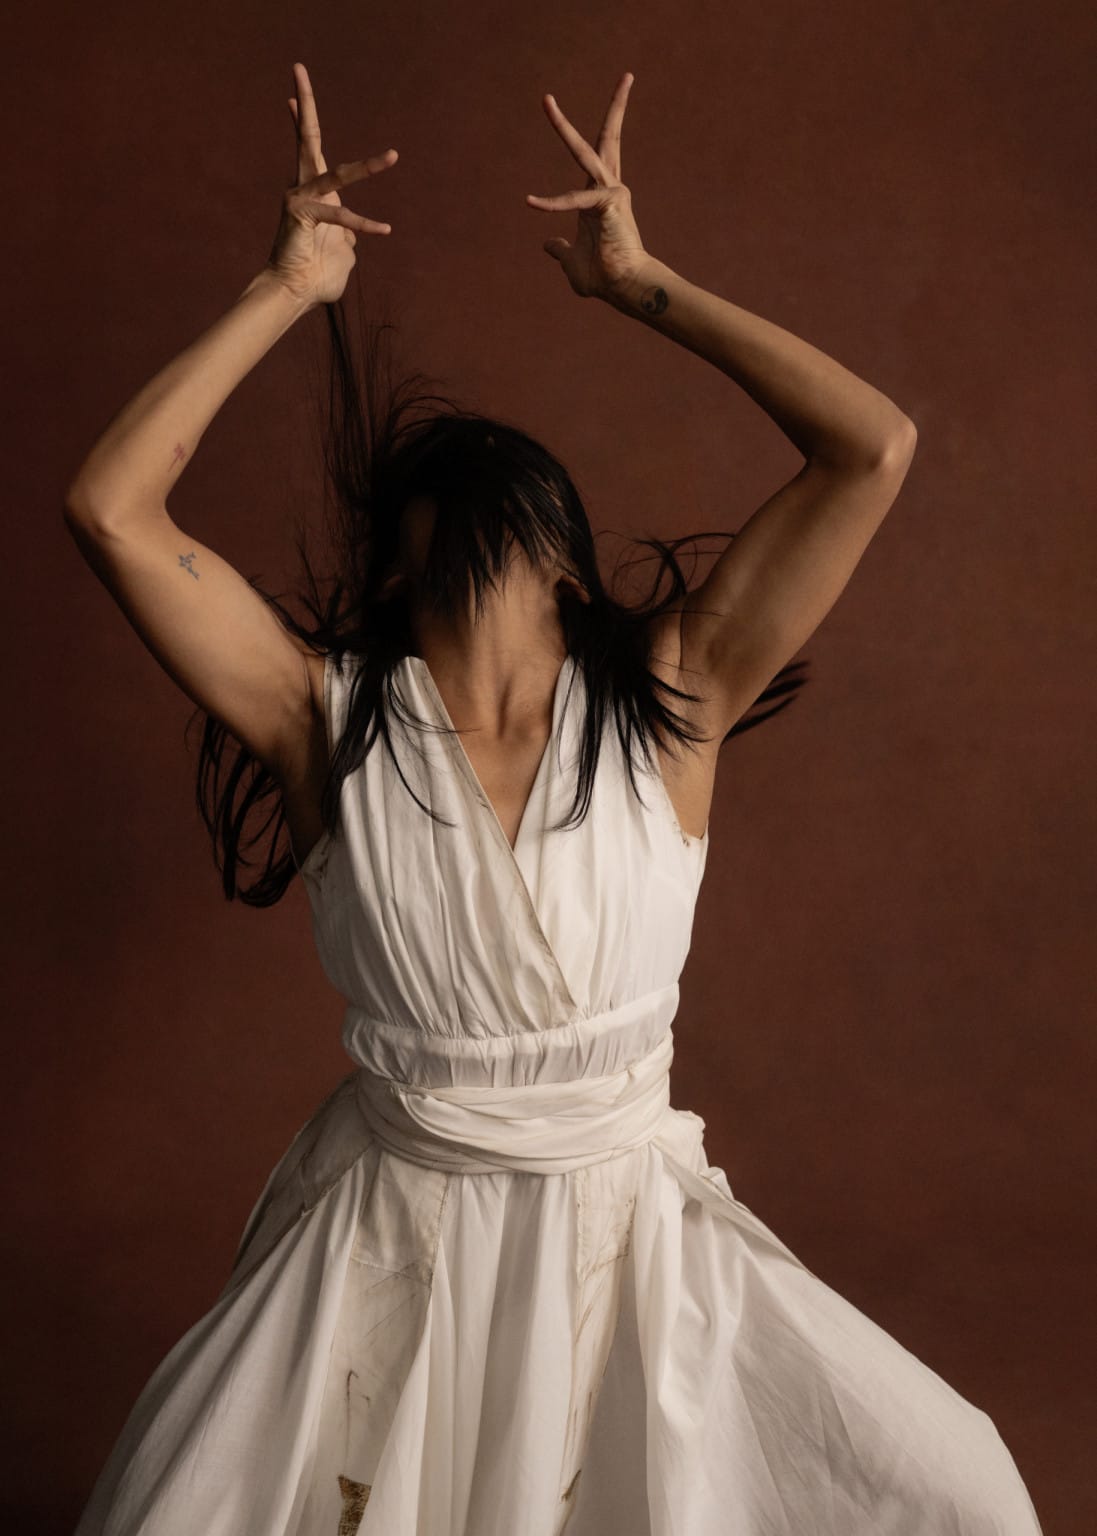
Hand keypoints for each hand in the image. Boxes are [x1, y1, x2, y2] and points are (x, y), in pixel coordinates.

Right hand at [264, 62, 397, 309]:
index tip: (290, 94)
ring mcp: (300, 197)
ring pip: (337, 173)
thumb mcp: (342, 250)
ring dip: (368, 167)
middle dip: (304, 102)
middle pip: (305, 137)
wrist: (295, 294)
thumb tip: (353, 233)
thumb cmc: (316, 276)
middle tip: (297, 66)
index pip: (308, 148)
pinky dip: (364, 224)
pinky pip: (340, 216)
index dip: (300, 119)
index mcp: (313, 191)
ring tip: (393, 156)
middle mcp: (303, 187)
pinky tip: (384, 230)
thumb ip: (348, 235)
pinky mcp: (302, 214)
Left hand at [525, 73, 647, 300]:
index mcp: (600, 196)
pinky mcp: (609, 204)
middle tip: (590, 84)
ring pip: (586, 151)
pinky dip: (553, 202)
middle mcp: (608, 187)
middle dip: (612, 107)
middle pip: (606, 138)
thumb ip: (561, 250)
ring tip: (546, 100)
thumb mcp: (572, 261)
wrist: (624, 289)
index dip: (595, 133)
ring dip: (563, 126)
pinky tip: (531, 202)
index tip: (592, 116)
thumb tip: (548, 245)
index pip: (598, 156)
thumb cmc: (604, 276)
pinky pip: (574, 200)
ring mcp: (611, 192)